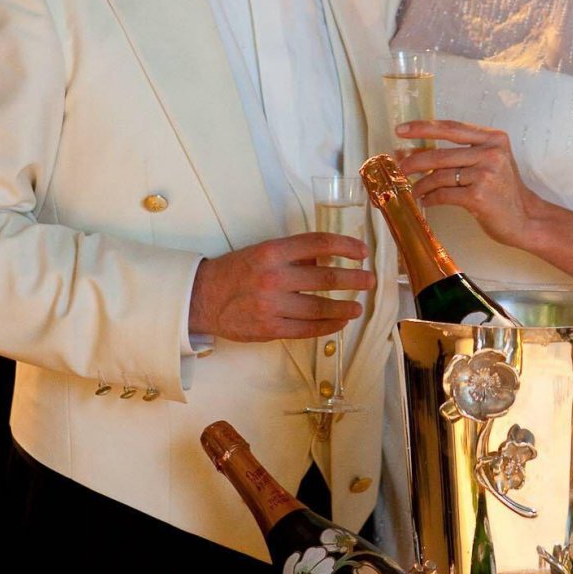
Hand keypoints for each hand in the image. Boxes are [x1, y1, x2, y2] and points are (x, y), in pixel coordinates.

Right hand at [189, 233, 373, 342]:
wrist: (202, 298)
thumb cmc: (236, 271)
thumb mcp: (263, 252)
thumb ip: (295, 254)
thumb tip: (328, 258)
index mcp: (272, 252)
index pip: (318, 243)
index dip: (346, 246)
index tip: (363, 252)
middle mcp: (273, 277)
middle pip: (326, 278)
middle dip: (354, 280)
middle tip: (370, 280)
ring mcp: (272, 305)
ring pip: (320, 307)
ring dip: (345, 307)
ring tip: (358, 306)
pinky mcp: (270, 329)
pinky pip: (307, 329)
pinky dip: (328, 326)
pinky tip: (340, 322)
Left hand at [396, 119, 541, 248]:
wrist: (526, 219)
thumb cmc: (504, 191)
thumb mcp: (492, 161)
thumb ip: (464, 152)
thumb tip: (419, 151)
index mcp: (494, 138)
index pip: (451, 127)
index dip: (423, 128)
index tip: (401, 130)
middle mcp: (491, 153)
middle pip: (440, 154)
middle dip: (414, 161)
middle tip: (400, 166)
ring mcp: (485, 174)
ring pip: (439, 176)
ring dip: (421, 184)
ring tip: (415, 190)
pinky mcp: (478, 196)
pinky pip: (443, 194)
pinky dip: (430, 198)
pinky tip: (426, 201)